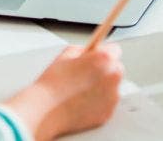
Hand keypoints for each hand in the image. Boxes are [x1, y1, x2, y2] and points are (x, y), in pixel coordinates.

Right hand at [3, 44, 123, 140]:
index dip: (102, 52)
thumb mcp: (65, 54)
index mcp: (104, 59)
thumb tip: (88, 53)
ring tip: (81, 89)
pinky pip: (107, 103)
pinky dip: (98, 101)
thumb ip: (82, 50)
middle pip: (116, 68)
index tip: (97, 55)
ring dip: (102, 86)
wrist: (46, 109)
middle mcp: (112, 78)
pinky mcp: (108, 113)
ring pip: (112, 87)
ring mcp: (112, 97)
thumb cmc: (53, 84)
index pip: (115, 49)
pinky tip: (81, 100)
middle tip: (86, 73)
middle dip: (104, 69)